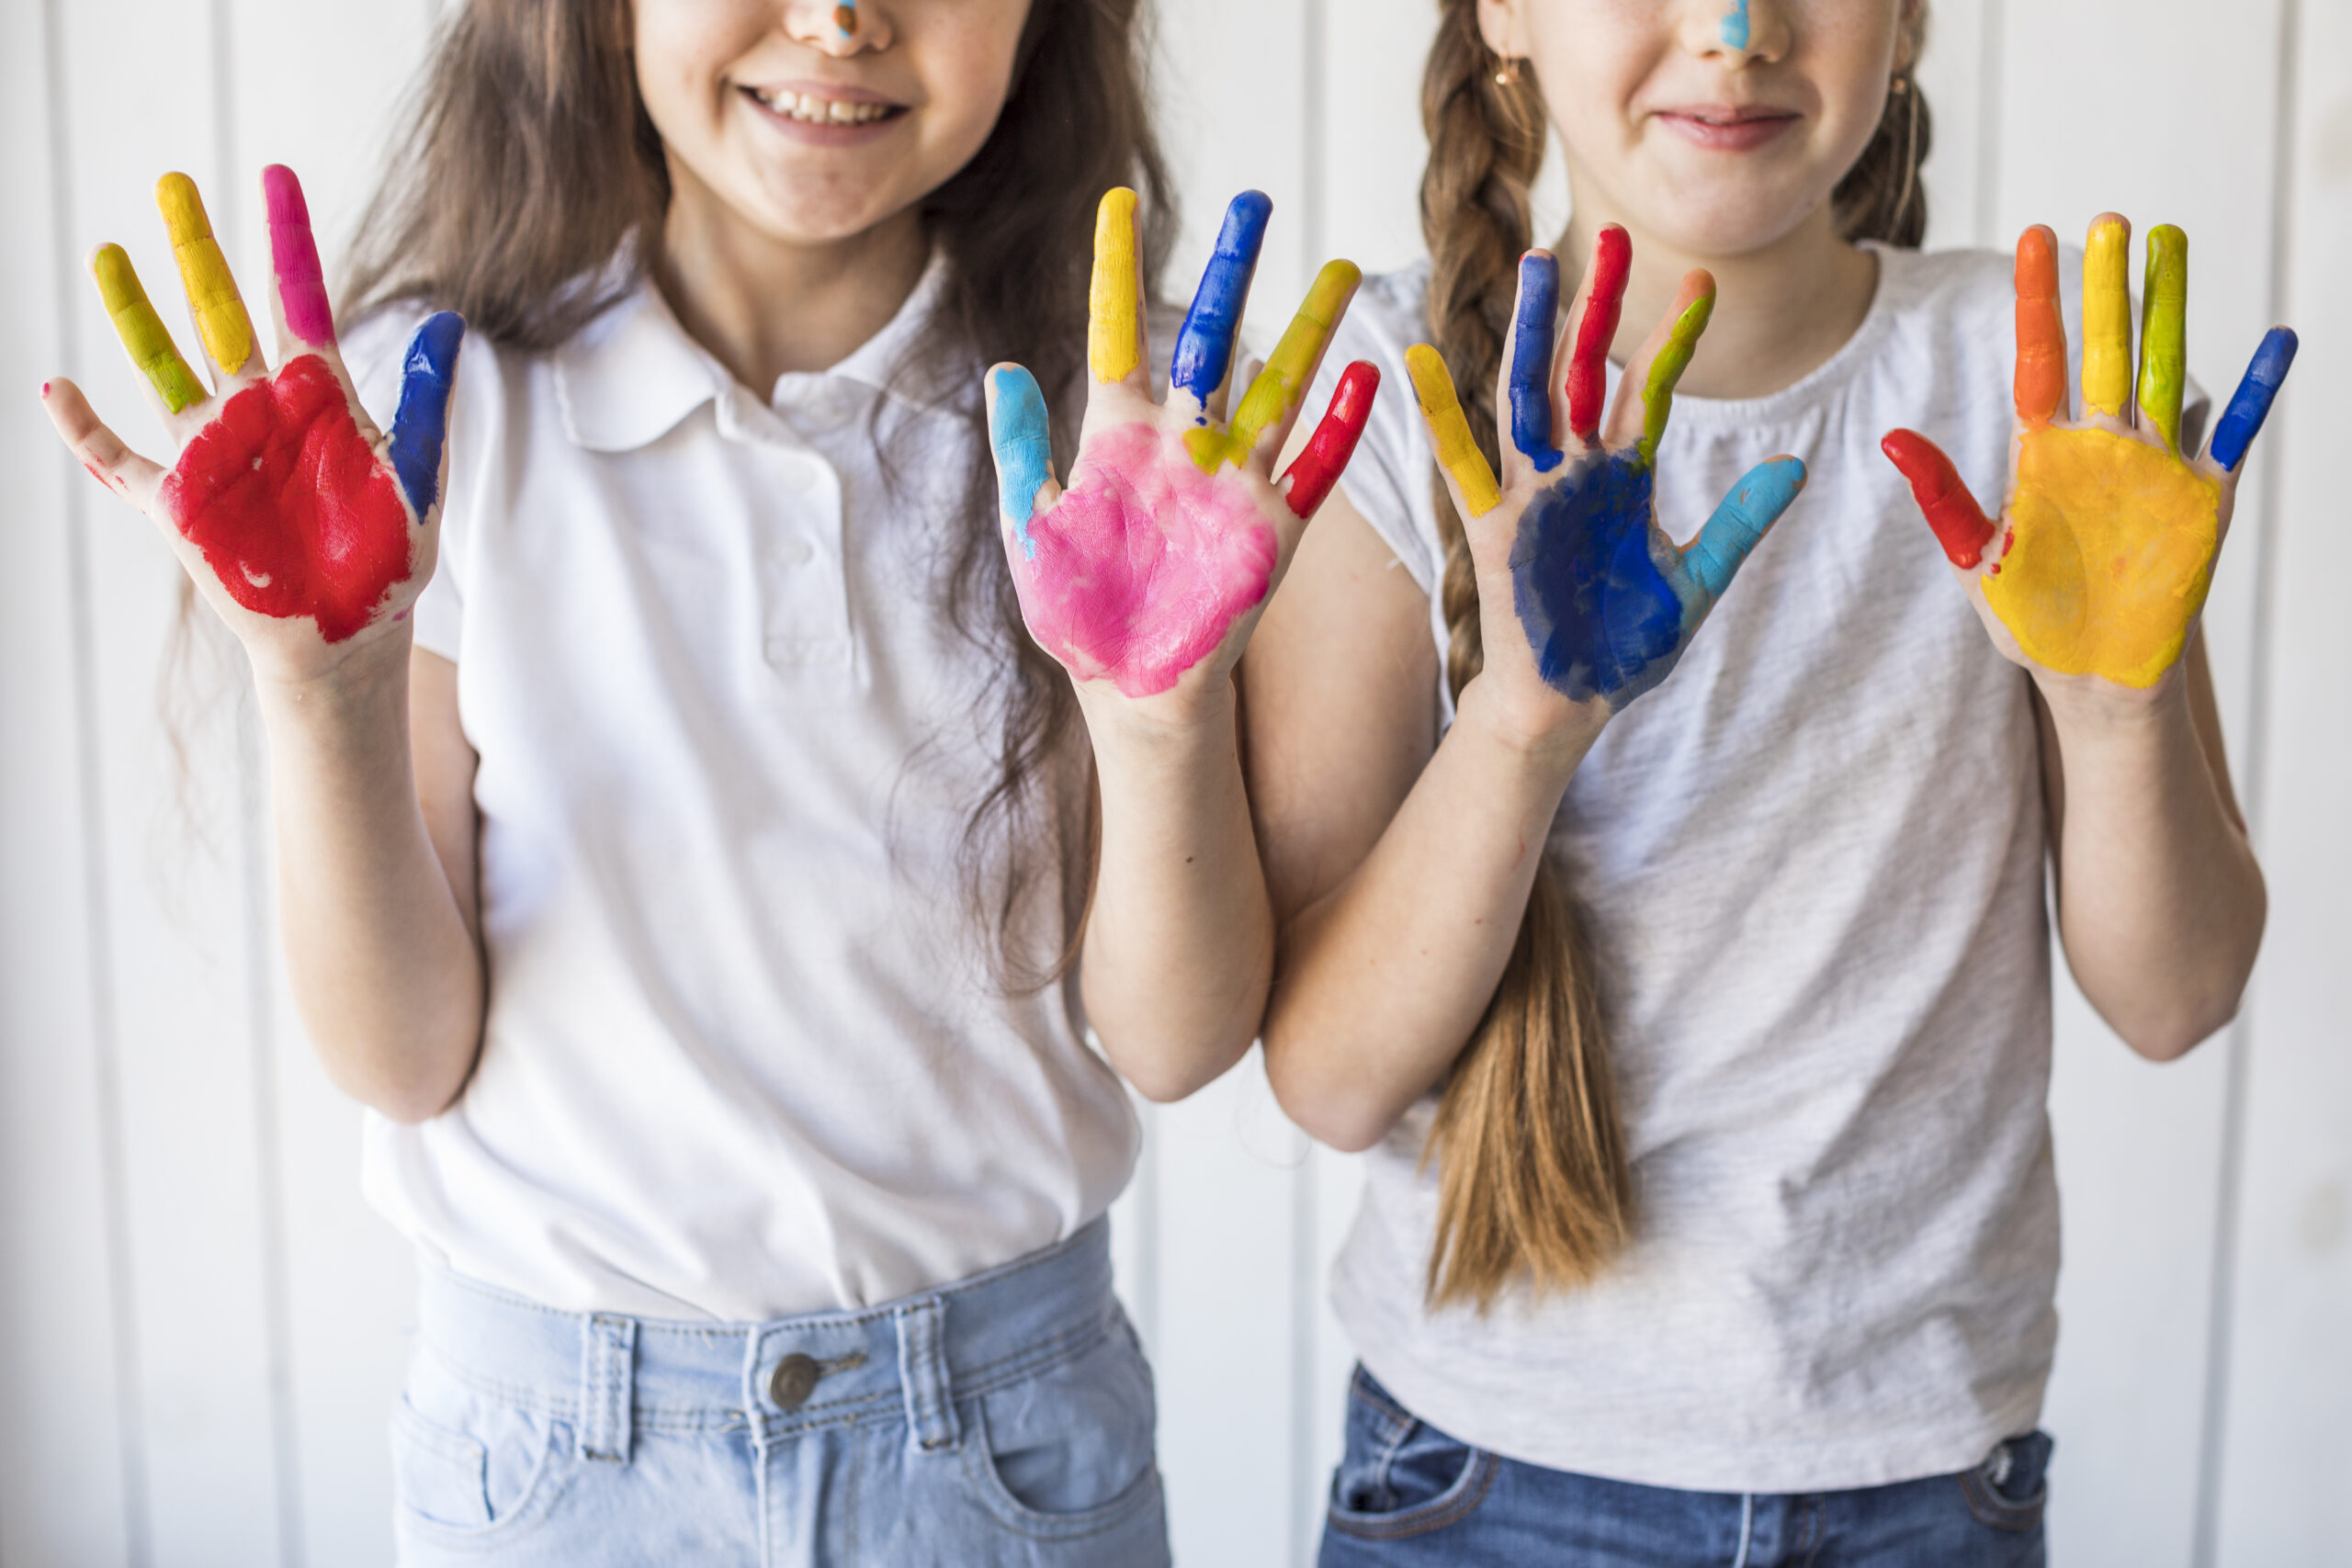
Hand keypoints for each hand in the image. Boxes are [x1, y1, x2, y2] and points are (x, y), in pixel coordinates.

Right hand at [40, 165, 463, 683]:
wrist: (352, 632)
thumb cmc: (389, 557)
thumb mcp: (419, 476)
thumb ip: (427, 402)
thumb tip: (449, 321)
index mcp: (319, 396)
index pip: (299, 298)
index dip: (286, 237)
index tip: (274, 173)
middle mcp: (260, 410)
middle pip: (220, 312)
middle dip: (197, 249)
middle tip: (171, 182)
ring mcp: (215, 450)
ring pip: (164, 366)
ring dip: (135, 313)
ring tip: (109, 253)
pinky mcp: (181, 503)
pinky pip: (119, 461)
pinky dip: (85, 429)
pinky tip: (54, 389)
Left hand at [985, 188, 1377, 719]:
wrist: (1132, 692)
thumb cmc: (1077, 616)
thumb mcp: (1033, 530)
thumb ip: (1022, 450)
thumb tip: (1002, 368)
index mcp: (1117, 436)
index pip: (1118, 332)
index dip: (1118, 267)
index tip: (1120, 203)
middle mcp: (1182, 445)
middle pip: (1213, 336)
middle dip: (1233, 268)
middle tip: (1255, 200)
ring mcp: (1233, 482)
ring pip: (1278, 386)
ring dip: (1309, 329)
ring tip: (1338, 266)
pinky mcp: (1273, 529)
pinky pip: (1316, 466)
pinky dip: (1340, 424)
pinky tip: (1365, 374)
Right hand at [1406, 227, 1806, 746]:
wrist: (1570, 706)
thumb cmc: (1622, 649)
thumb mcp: (1697, 580)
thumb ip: (1739, 522)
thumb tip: (1796, 467)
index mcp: (1623, 477)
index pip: (1649, 390)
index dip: (1674, 339)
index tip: (1703, 281)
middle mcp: (1574, 471)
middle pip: (1585, 369)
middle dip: (1598, 304)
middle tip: (1613, 236)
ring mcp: (1531, 493)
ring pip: (1531, 393)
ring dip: (1535, 331)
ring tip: (1540, 264)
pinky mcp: (1494, 526)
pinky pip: (1463, 462)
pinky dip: (1442, 414)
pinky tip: (1422, 362)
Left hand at [1883, 217, 2295, 694]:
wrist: (2088, 676)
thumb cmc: (2028, 620)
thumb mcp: (1976, 559)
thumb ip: (1942, 497)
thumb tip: (1890, 439)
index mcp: (2045, 450)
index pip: (2040, 358)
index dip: (2038, 300)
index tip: (2033, 236)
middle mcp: (2102, 443)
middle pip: (2105, 347)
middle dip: (2106, 285)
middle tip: (2110, 218)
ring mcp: (2154, 463)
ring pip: (2162, 367)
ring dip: (2169, 307)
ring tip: (2171, 242)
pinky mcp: (2201, 497)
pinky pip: (2231, 433)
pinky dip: (2253, 390)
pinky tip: (2275, 340)